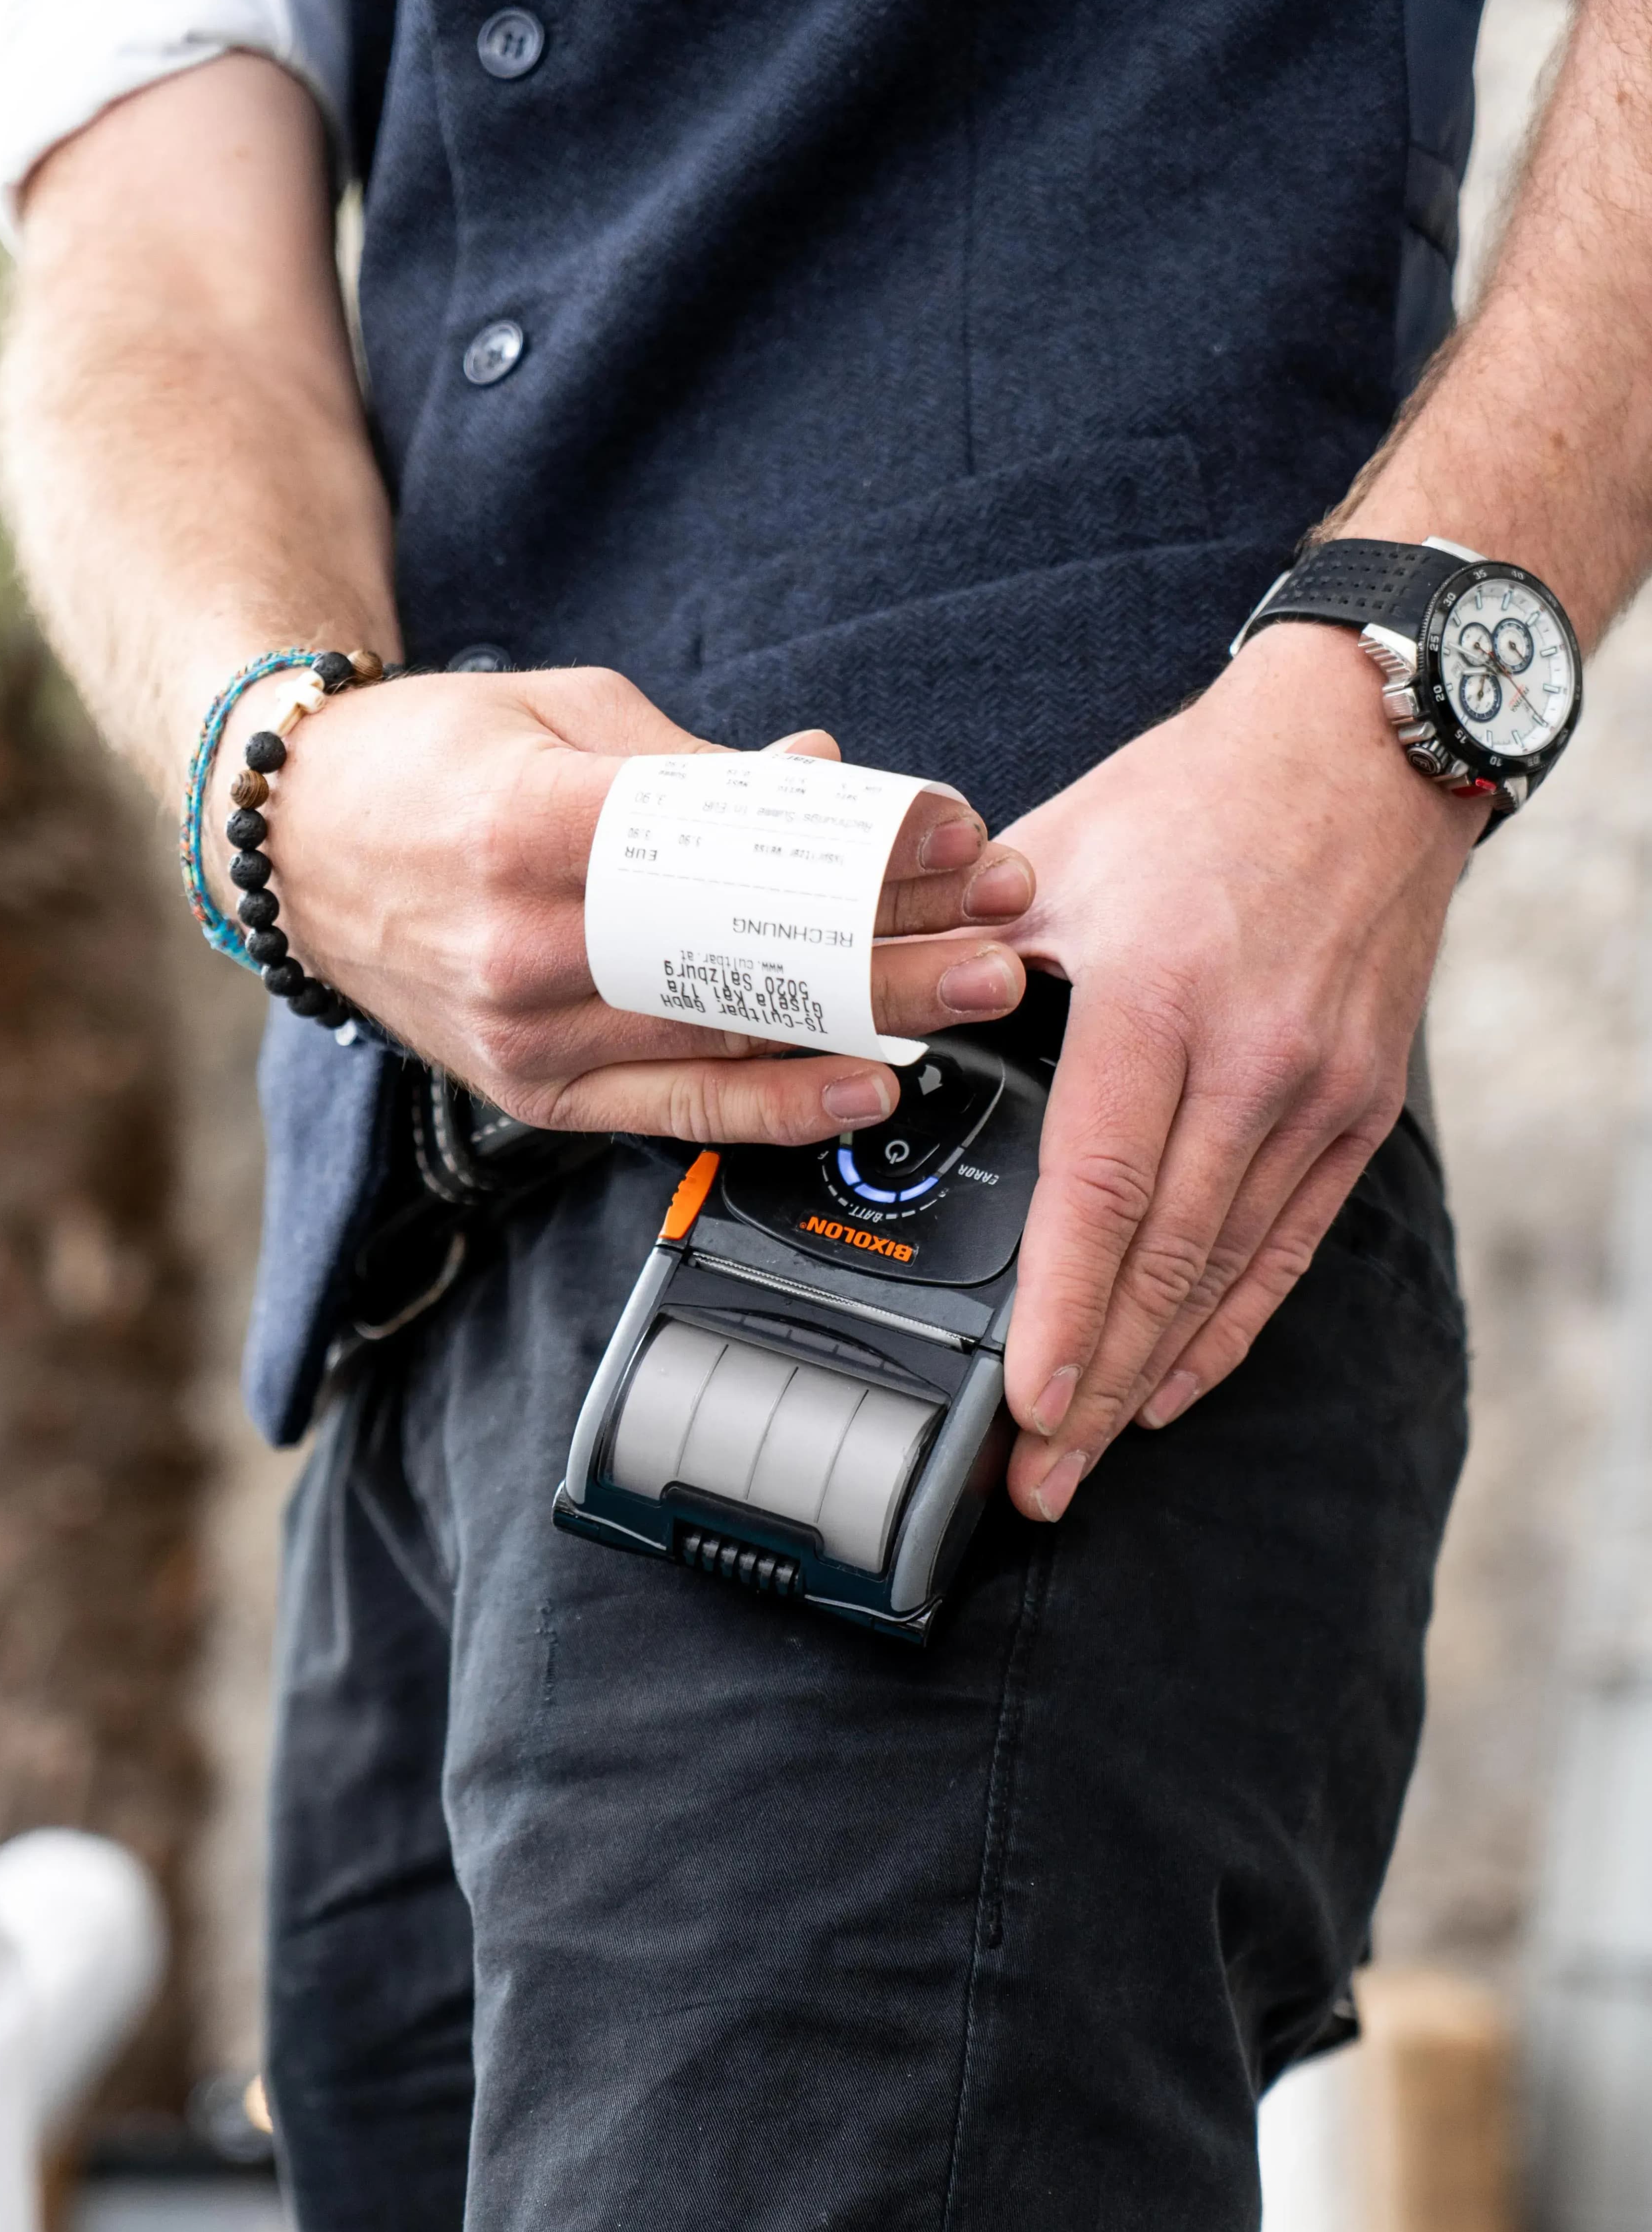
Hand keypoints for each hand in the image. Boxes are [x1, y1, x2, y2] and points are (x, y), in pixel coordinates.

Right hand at [214, 666, 1035, 1142]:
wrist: (295, 844)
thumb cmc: (428, 763)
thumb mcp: (563, 713)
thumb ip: (700, 764)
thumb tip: (826, 782)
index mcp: (534, 827)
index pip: (734, 848)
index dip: (860, 853)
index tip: (956, 842)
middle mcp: (526, 947)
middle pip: (746, 959)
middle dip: (891, 956)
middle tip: (999, 947)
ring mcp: (526, 1036)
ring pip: (722, 1041)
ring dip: (858, 1027)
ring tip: (959, 1009)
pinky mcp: (530, 1093)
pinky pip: (670, 1109)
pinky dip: (771, 1104)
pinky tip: (857, 1092)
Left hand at [995, 622, 1482, 1521]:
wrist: (1359, 750)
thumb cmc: (1194, 798)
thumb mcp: (1052, 859)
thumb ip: (964, 961)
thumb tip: (871, 1038)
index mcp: (1155, 1001)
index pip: (1102, 1193)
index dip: (1063, 1313)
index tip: (1028, 1403)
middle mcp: (1249, 1060)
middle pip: (1164, 1263)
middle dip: (1097, 1389)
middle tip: (1040, 1481)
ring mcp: (1316, 1092)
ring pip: (1225, 1273)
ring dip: (1154, 1378)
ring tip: (1089, 1457)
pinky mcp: (1358, 1109)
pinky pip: (1288, 1247)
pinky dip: (1230, 1327)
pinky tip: (1177, 1386)